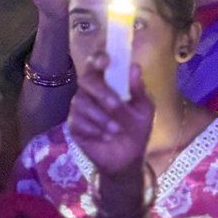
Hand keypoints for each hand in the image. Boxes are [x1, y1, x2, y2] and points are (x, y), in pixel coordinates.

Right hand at [68, 54, 153, 174]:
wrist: (127, 158)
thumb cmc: (136, 129)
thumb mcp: (144, 110)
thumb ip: (139, 90)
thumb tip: (135, 67)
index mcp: (107, 83)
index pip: (96, 63)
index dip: (98, 58)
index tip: (107, 61)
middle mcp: (89, 91)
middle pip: (85, 80)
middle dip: (101, 92)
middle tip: (116, 106)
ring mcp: (79, 107)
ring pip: (82, 103)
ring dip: (102, 118)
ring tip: (117, 131)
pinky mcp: (73, 124)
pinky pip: (78, 121)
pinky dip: (95, 130)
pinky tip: (105, 137)